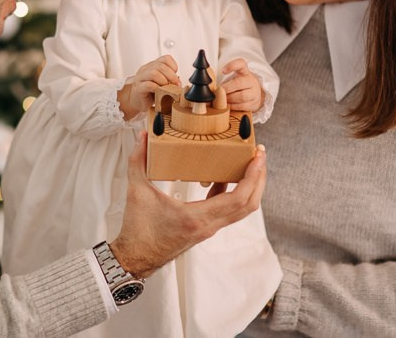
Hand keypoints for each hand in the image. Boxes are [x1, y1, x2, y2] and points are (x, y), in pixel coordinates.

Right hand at [108, 132, 266, 279]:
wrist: (135, 258)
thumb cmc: (138, 230)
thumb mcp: (137, 191)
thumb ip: (138, 161)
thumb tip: (142, 136)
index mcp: (196, 217)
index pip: (238, 199)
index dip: (253, 177)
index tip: (257, 157)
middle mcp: (208, 225)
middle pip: (249, 204)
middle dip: (258, 178)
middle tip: (259, 156)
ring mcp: (208, 228)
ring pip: (241, 209)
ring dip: (249, 186)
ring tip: (248, 164)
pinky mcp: (204, 228)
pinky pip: (227, 210)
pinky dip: (232, 193)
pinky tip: (223, 177)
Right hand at [117, 55, 179, 119]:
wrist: (137, 101)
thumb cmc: (150, 92)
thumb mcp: (162, 83)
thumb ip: (170, 80)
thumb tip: (178, 82)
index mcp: (153, 66)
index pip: (165, 59)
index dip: (173, 66)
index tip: (176, 76)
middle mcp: (146, 69)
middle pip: (160, 65)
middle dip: (171, 75)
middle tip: (176, 84)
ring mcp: (140, 78)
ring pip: (153, 73)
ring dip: (164, 81)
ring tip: (167, 88)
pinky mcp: (138, 88)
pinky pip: (148, 85)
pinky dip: (156, 88)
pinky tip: (159, 92)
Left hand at [220, 58, 263, 112]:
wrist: (254, 95)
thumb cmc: (240, 86)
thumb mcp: (235, 78)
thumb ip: (225, 80)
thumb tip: (211, 87)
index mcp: (245, 72)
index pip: (241, 64)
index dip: (232, 66)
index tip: (223, 71)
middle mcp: (251, 81)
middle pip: (239, 83)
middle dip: (226, 88)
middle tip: (218, 92)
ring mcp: (254, 92)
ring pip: (241, 96)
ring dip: (229, 99)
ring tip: (222, 99)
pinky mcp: (254, 103)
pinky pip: (242, 106)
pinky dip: (232, 106)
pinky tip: (227, 105)